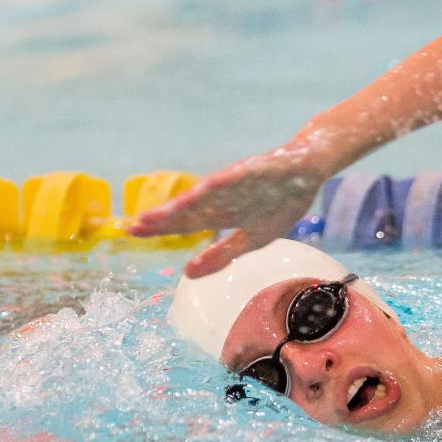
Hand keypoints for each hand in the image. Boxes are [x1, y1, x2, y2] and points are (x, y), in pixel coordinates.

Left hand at [128, 152, 324, 277]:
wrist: (309, 168)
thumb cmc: (281, 202)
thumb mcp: (253, 239)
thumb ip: (222, 255)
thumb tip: (187, 274)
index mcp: (222, 212)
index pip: (186, 221)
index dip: (160, 227)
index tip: (131, 231)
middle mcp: (225, 196)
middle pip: (191, 208)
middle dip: (164, 217)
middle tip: (133, 225)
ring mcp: (241, 181)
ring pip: (211, 193)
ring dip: (189, 202)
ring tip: (166, 211)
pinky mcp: (261, 168)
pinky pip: (243, 176)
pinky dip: (227, 181)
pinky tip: (210, 186)